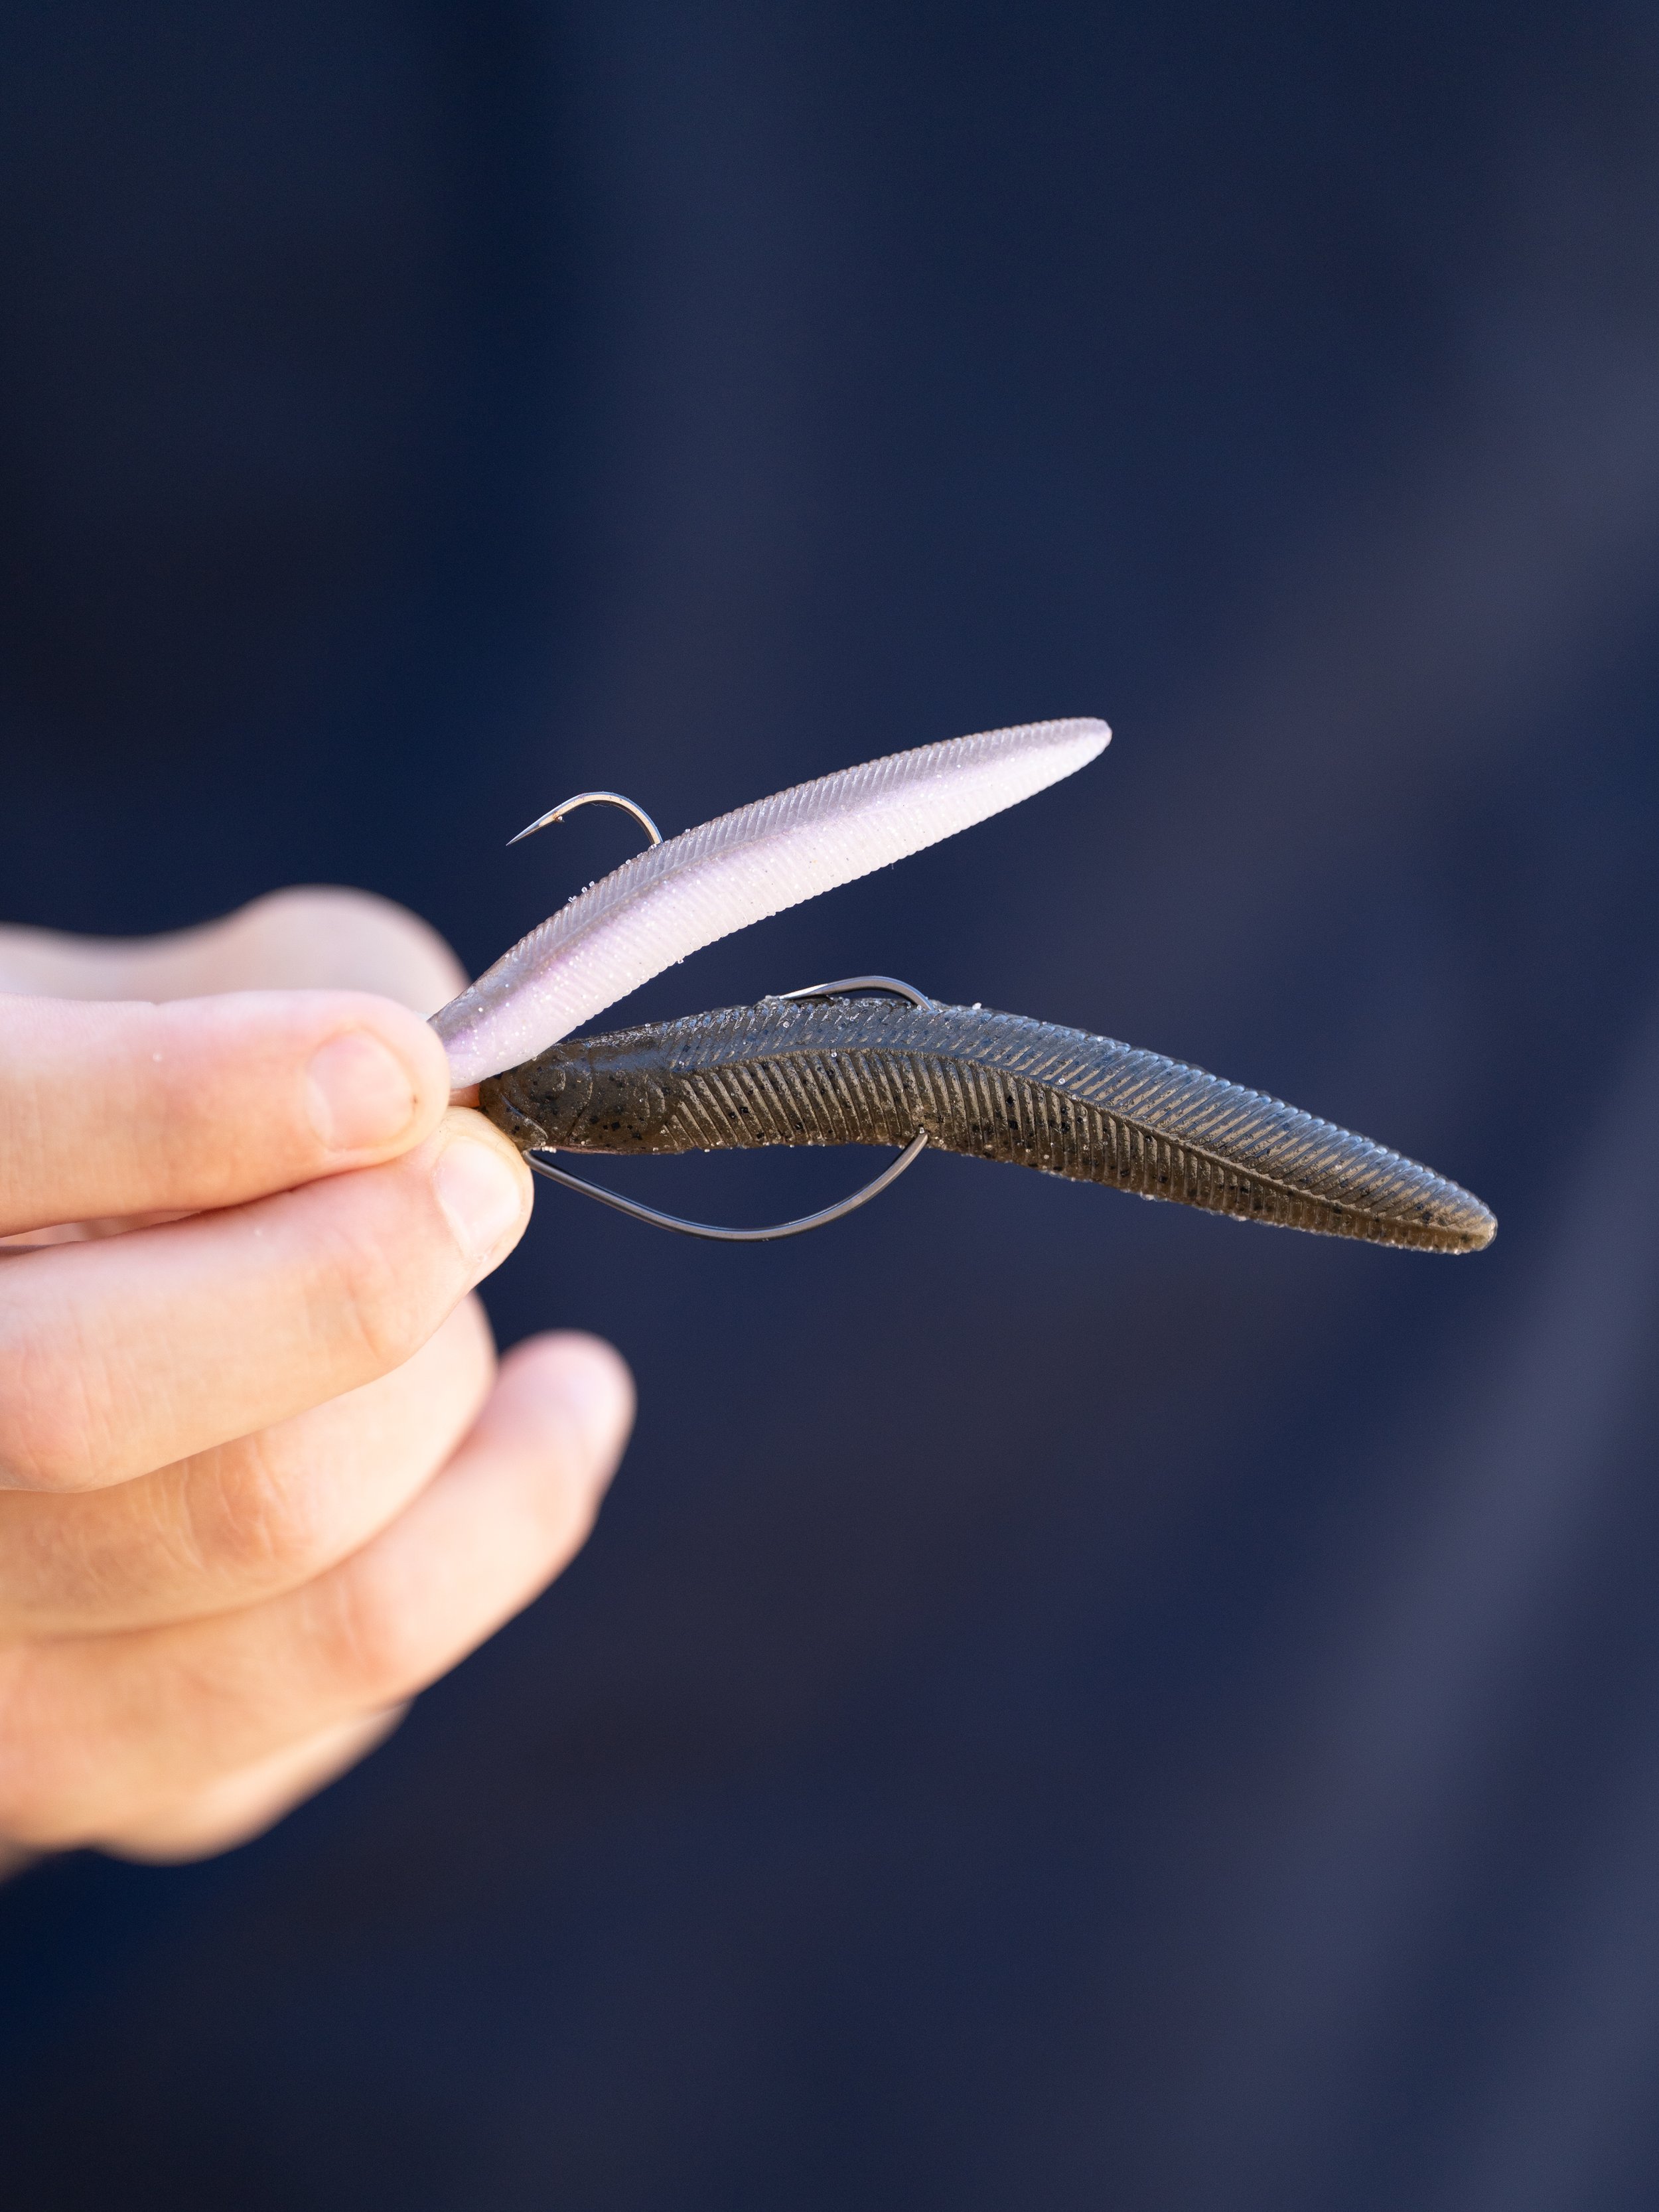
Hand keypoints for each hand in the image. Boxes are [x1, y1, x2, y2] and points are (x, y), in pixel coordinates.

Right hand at [0, 889, 632, 1870]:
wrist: (26, 1337)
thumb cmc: (92, 1152)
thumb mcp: (122, 1012)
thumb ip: (269, 993)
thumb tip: (436, 1089)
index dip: (206, 1099)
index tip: (402, 1067)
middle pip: (87, 1398)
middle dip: (347, 1278)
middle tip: (485, 1188)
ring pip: (257, 1546)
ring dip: (449, 1417)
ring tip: (544, 1364)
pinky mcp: (69, 1771)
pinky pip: (325, 1692)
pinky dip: (464, 1554)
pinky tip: (485, 1470)